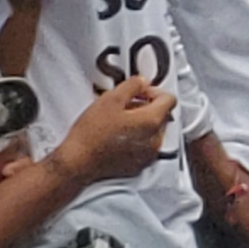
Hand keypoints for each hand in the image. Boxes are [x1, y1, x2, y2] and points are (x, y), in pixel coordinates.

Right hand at [57, 76, 175, 181]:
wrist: (78, 162)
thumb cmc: (92, 135)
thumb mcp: (111, 98)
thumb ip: (132, 85)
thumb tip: (142, 82)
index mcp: (152, 122)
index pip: (169, 99)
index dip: (154, 91)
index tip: (141, 91)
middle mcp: (155, 140)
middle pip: (162, 115)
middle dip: (147, 106)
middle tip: (126, 104)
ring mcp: (147, 155)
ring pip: (154, 131)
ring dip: (142, 122)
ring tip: (119, 120)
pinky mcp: (138, 165)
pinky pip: (145, 146)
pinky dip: (136, 138)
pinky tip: (118, 135)